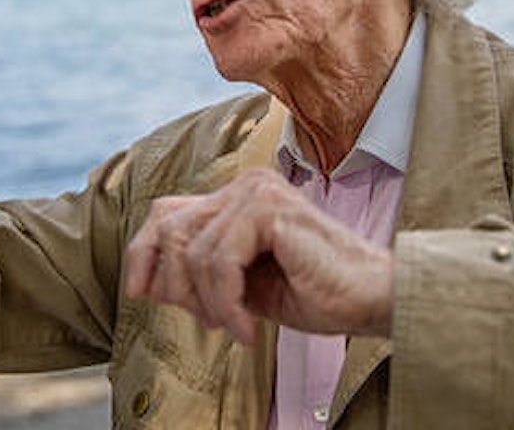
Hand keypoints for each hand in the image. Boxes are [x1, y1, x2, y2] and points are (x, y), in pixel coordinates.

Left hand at [124, 168, 393, 344]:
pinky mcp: (270, 209)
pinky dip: (226, 304)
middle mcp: (247, 184)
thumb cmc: (317, 292)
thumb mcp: (244, 284)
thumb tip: (149, 278)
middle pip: (171, 228)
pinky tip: (248, 329)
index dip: (145, 251)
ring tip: (237, 327)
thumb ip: (202, 272)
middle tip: (210, 322)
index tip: (142, 293)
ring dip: (208, 303)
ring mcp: (259, 191)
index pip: (167, 212)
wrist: (371, 299)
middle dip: (177, 285)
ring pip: (195, 252)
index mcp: (240, 195)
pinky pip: (220, 262)